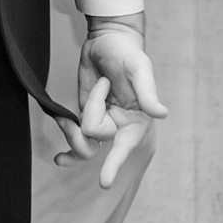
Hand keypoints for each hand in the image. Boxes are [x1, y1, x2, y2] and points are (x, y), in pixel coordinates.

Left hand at [51, 19, 169, 188]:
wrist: (109, 39)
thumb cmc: (128, 53)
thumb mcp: (140, 69)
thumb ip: (148, 92)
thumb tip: (162, 113)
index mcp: (136, 121)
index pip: (124, 147)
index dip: (114, 164)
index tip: (104, 182)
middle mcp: (119, 127)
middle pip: (95, 139)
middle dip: (93, 112)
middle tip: (103, 84)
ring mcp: (100, 123)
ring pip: (83, 145)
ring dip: (73, 130)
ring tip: (73, 111)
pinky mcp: (85, 116)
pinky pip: (75, 135)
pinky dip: (67, 133)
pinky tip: (60, 144)